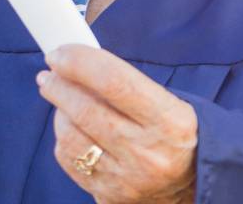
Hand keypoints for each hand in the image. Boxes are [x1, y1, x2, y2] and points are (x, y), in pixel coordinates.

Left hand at [39, 45, 198, 203]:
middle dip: (59, 86)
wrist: (192, 185)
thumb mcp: (167, 104)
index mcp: (170, 121)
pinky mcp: (109, 194)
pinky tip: (70, 128)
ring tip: (61, 99)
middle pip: (87, 110)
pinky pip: (69, 160)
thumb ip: (125, 84)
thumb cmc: (174, 134)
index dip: (80, 63)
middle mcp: (148, 152)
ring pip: (71, 136)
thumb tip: (76, 62)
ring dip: (58, 111)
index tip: (59, 54)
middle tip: (50, 73)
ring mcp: (127, 178)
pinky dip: (63, 138)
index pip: (116, 82)